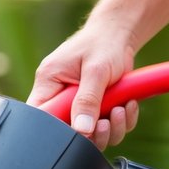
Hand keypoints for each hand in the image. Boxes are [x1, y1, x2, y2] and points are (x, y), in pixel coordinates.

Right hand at [26, 24, 139, 149]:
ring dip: (111, 129)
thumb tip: (82, 130)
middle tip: (106, 121)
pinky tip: (127, 105)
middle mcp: (60, 97)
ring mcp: (80, 104)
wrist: (119, 35)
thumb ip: (87, 101)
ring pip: (92, 134)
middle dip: (92, 132)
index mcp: (48, 83)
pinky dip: (122, 122)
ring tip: (120, 110)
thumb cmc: (103, 44)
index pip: (41, 116)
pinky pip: (108, 127)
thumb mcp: (95, 72)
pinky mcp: (97, 108)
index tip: (80, 130)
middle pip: (68, 131)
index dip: (57, 130)